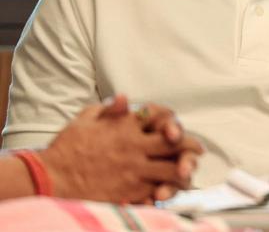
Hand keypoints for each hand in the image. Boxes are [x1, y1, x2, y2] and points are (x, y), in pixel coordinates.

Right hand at [39, 95, 203, 203]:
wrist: (50, 179)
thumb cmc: (67, 148)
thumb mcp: (85, 120)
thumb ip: (109, 110)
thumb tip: (124, 98)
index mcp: (127, 127)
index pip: (163, 121)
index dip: (176, 125)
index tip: (180, 133)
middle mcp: (135, 148)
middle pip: (175, 147)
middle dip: (189, 150)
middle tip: (197, 153)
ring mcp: (134, 172)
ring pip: (172, 172)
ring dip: (183, 173)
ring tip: (187, 175)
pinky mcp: (129, 192)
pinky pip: (155, 192)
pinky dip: (165, 192)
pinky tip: (168, 192)